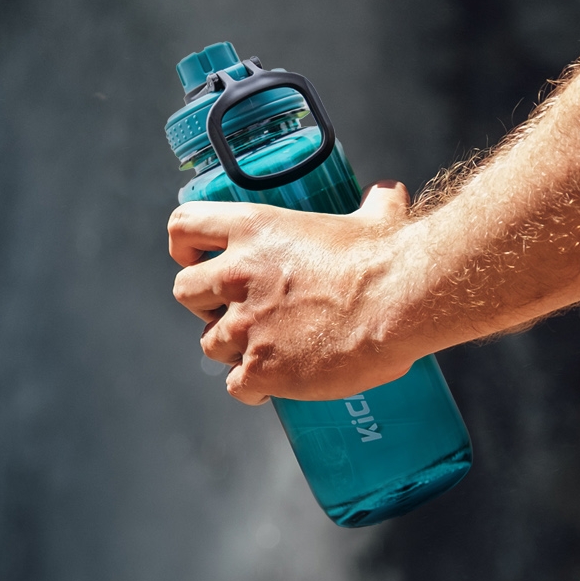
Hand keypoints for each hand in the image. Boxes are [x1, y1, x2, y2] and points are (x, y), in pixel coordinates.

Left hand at [169, 181, 423, 403]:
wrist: (396, 303)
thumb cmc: (384, 259)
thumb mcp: (375, 220)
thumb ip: (374, 205)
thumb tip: (388, 193)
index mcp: (253, 230)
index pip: (183, 227)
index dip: (186, 247)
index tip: (200, 259)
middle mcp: (237, 275)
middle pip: (185, 292)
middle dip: (207, 304)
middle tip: (240, 310)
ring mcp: (244, 325)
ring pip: (209, 344)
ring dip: (233, 348)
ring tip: (269, 349)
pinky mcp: (259, 369)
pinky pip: (235, 386)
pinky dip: (253, 387)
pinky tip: (278, 383)